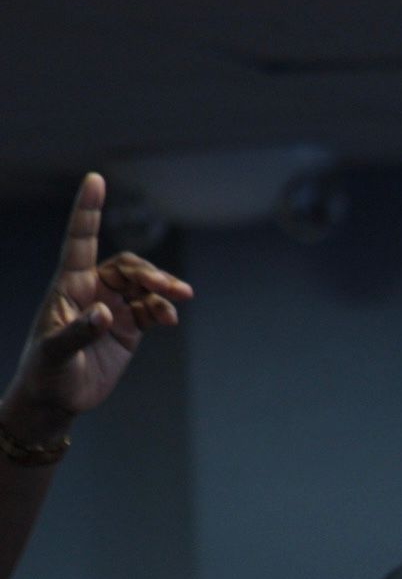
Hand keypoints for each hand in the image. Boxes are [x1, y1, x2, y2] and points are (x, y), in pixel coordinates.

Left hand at [1, 174, 192, 440]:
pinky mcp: (127, 328)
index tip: (96, 180)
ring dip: (162, 289)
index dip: (88, 210)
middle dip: (150, 272)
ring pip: (143, 286)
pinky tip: (170, 320)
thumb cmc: (45, 373)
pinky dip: (164, 310)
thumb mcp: (55, 353)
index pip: (79, 241)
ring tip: (179, 300)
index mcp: (67, 287)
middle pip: (127, 266)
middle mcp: (91, 291)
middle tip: (172, 289)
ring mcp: (112, 308)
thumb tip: (105, 312)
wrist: (57, 399)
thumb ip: (79, 331)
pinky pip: (151, 309)